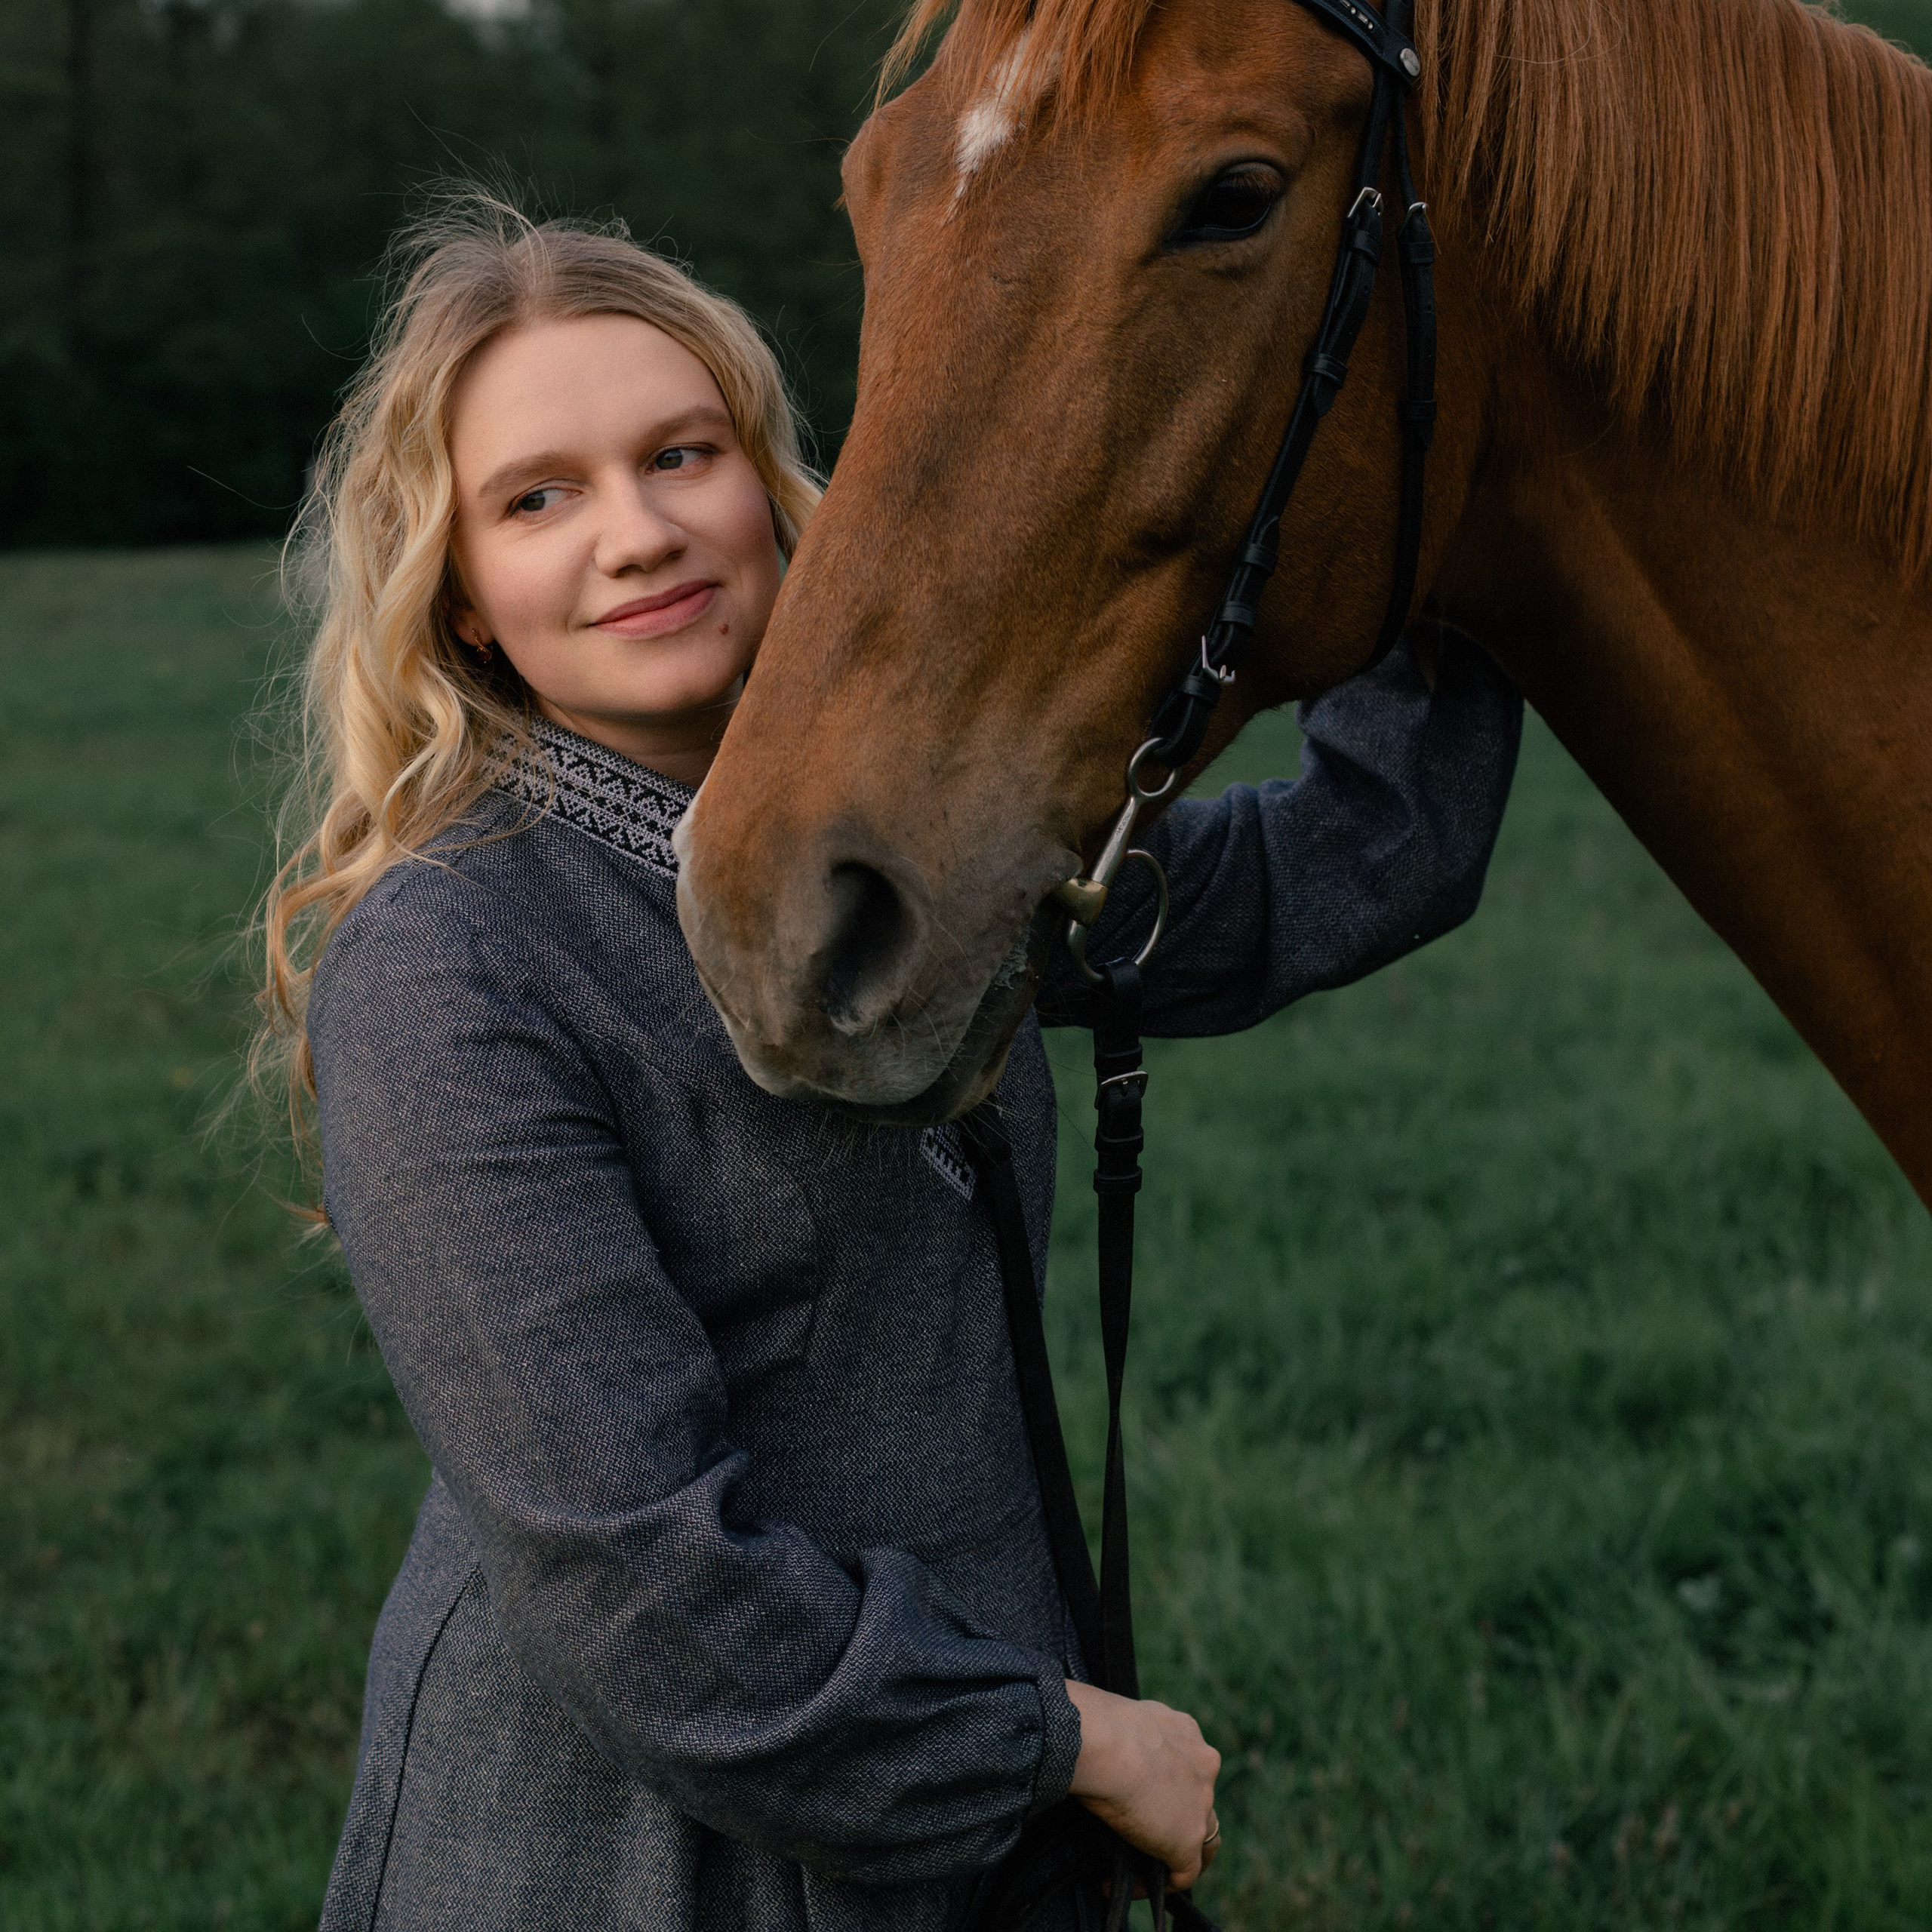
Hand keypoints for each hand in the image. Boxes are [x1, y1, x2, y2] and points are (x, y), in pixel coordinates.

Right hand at [1064, 1681, 1222, 1888]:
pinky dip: (1157, 1884)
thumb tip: (1101, 1749)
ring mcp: (1201, 1805)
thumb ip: (1127, 1737)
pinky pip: (1182, 1874)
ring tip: (1147, 1871)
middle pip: (1200, 1801)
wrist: (1106, 1743)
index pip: (1186, 1766)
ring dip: (1177, 1857)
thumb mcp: (1121, 1720)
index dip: (1165, 1786)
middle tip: (1141, 1834)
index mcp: (1186, 1733)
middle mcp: (1204, 1765)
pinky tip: (1119, 1885)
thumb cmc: (1098, 1726)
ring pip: (1205, 1840)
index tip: (1133, 1797)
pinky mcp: (1188, 1841)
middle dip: (1175, 1819)